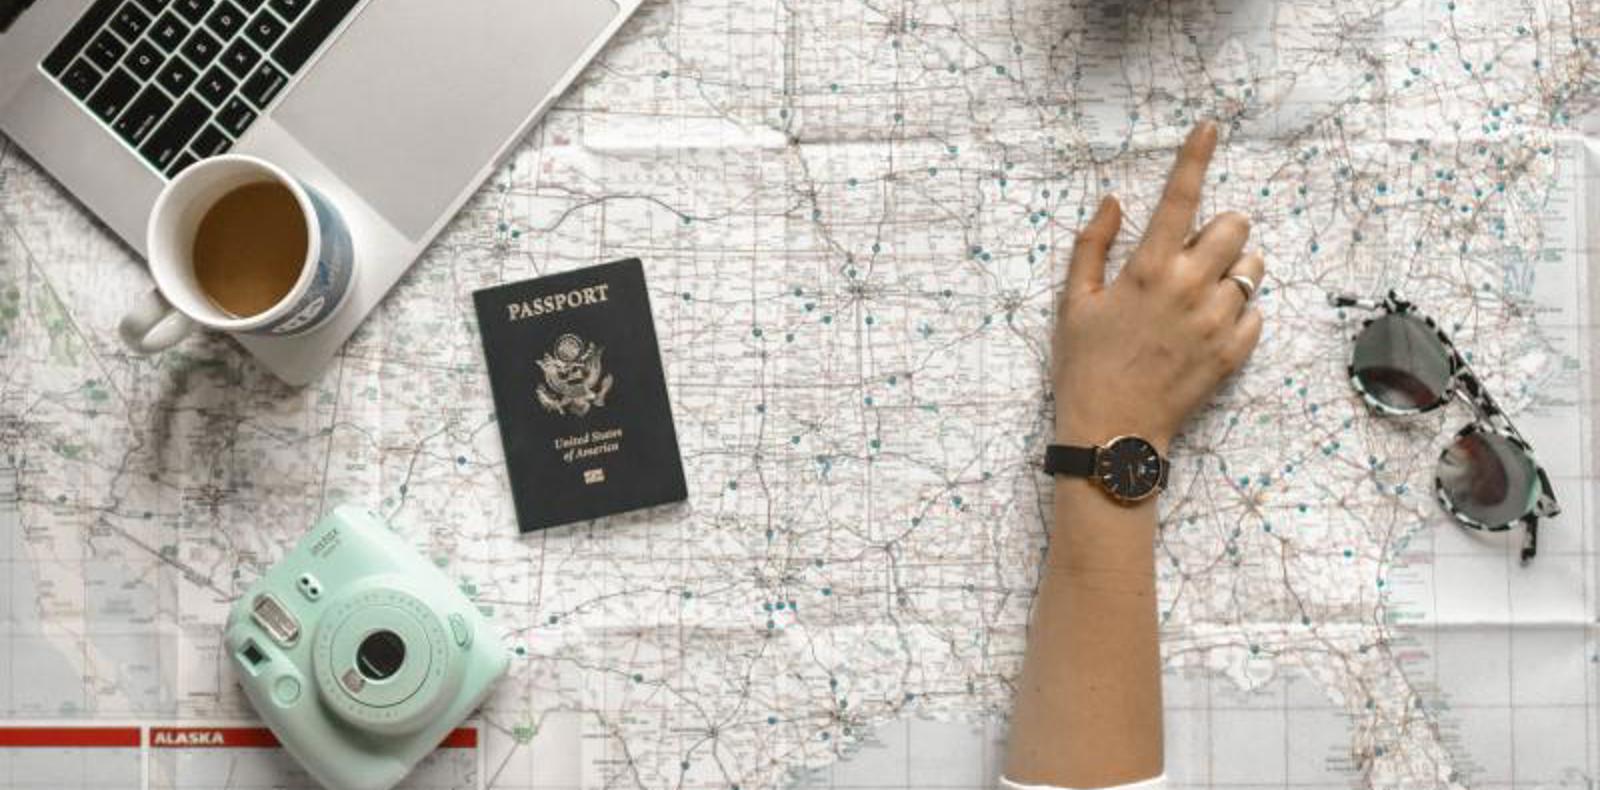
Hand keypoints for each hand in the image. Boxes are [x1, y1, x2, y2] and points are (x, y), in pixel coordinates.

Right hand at [1052, 122, 1264, 452]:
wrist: (1111, 433)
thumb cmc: (1085, 365)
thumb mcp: (1074, 302)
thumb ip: (1092, 246)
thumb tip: (1114, 201)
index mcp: (1147, 269)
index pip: (1181, 197)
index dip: (1197, 155)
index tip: (1211, 126)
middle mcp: (1188, 288)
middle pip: (1235, 227)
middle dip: (1221, 230)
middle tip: (1195, 252)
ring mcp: (1215, 322)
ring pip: (1253, 269)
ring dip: (1233, 270)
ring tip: (1203, 293)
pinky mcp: (1233, 353)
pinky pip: (1256, 313)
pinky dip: (1237, 313)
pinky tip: (1206, 329)